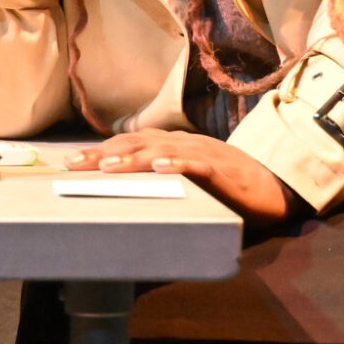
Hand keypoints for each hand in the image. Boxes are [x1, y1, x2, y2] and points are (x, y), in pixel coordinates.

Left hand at [69, 129, 306, 227]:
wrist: (274, 184)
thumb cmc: (226, 186)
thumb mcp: (187, 180)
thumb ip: (159, 183)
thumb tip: (124, 199)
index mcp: (171, 145)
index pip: (128, 144)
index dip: (98, 150)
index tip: (69, 163)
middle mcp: (182, 144)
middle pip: (135, 143)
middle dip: (102, 153)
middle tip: (73, 165)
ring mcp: (202, 154)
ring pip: (161, 151)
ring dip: (131, 158)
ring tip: (106, 167)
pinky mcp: (222, 169)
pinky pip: (198, 164)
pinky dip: (178, 164)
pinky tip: (160, 168)